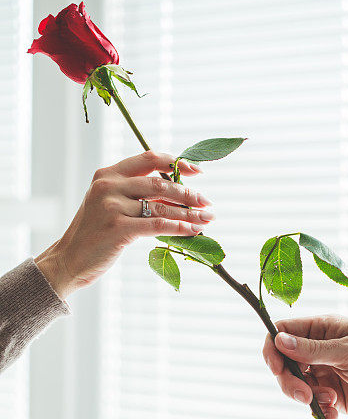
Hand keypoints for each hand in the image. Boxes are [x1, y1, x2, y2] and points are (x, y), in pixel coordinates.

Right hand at [35, 150, 212, 298]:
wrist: (69, 259)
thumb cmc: (95, 233)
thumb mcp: (111, 205)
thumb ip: (137, 195)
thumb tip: (177, 194)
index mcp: (108, 174)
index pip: (148, 159)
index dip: (175, 163)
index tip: (197, 170)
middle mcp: (109, 186)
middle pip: (159, 184)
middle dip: (188, 193)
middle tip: (207, 201)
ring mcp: (112, 207)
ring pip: (161, 207)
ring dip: (189, 213)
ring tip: (207, 218)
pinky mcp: (117, 229)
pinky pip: (156, 225)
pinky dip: (179, 227)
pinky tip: (193, 230)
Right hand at [263, 315, 347, 418]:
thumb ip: (312, 350)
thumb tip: (279, 340)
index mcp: (322, 330)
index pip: (282, 332)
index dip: (273, 348)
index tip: (275, 368)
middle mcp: (320, 351)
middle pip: (285, 363)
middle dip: (289, 381)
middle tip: (304, 395)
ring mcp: (327, 373)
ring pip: (297, 386)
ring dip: (307, 397)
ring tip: (330, 401)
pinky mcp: (335, 395)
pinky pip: (315, 404)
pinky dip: (320, 411)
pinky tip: (335, 414)